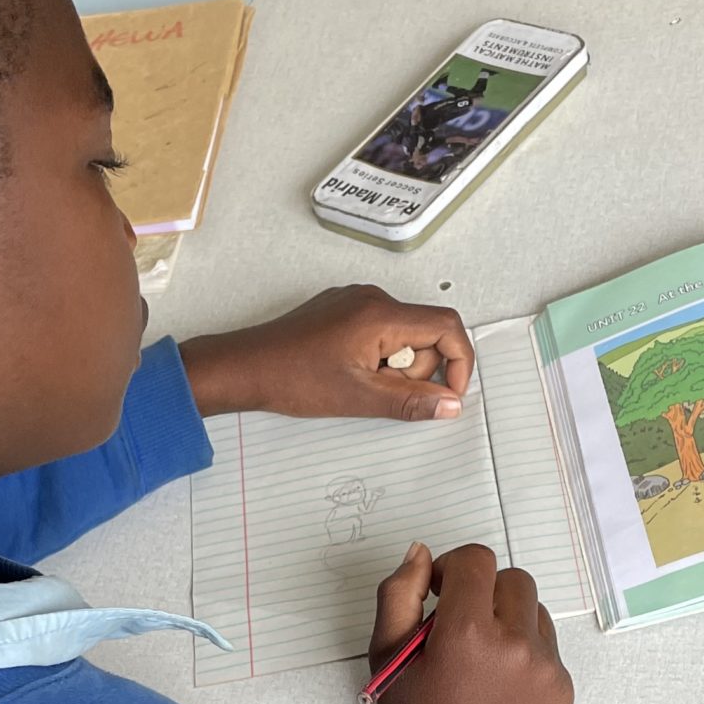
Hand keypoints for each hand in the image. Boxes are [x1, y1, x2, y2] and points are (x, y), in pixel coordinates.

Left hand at [181, 287, 472, 421]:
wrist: (245, 367)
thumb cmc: (291, 377)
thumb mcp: (360, 398)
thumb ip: (412, 401)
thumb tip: (450, 404)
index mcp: (381, 314)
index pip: (446, 327)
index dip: (459, 362)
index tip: (450, 393)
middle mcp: (371, 298)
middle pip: (424, 333)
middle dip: (416, 370)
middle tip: (383, 392)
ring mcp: (355, 301)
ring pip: (401, 335)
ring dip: (393, 366)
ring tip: (359, 383)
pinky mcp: (342, 310)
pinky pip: (378, 331)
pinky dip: (376, 356)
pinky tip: (348, 373)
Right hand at [373, 543, 570, 703]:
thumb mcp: (388, 660)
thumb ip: (399, 596)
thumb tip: (420, 554)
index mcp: (467, 632)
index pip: (476, 560)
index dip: (454, 569)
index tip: (443, 593)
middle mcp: (514, 643)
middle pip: (511, 580)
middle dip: (485, 593)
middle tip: (462, 628)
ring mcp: (546, 668)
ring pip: (535, 612)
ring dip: (510, 621)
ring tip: (484, 661)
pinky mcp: (562, 690)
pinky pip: (548, 650)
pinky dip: (526, 656)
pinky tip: (501, 689)